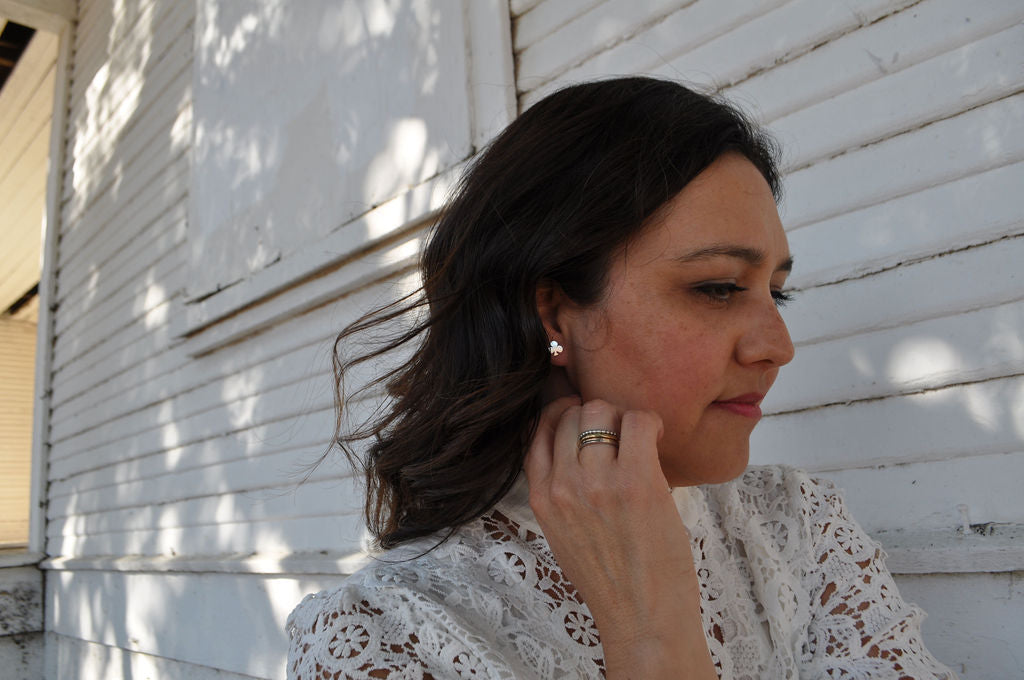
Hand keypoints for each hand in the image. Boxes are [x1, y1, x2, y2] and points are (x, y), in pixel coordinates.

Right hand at [524, 397, 716, 678]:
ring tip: (641, 439)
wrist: (642, 619)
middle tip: (621, 432)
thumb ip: (560, 494)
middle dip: (599, 414)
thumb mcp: (563, 535)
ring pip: (602, 411)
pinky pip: (639, 422)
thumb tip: (577, 452)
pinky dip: (650, 422)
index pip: (540, 430)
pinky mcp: (637, 482)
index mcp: (542, 498)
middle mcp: (564, 485)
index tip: (582, 415)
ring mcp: (598, 482)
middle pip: (572, 413)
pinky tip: (658, 439)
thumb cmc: (610, 582)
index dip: (562, 412)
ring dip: (624, 417)